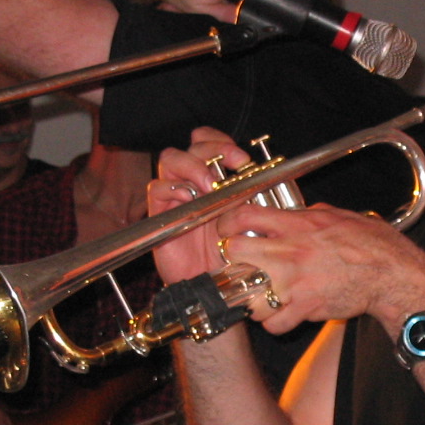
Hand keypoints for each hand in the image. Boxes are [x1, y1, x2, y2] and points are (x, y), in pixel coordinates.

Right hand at [148, 127, 251, 282]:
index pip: (210, 142)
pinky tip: (189, 197)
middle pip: (193, 146)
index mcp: (214, 178)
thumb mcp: (248, 219)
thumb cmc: (232, 252)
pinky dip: (172, 187)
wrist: (214, 282)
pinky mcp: (160, 213)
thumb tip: (268, 173)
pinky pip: (157, 188)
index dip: (223, 143)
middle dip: (213, 150)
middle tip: (231, 166)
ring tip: (210, 184)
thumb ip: (250, 194)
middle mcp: (193, 182)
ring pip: (171, 159)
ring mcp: (176, 196)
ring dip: (193, 166)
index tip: (243, 159)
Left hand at [215, 203, 424, 334]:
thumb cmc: (371, 243)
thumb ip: (310, 214)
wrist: (391, 273)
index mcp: (297, 225)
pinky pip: (272, 323)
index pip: (244, 216)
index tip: (228, 232)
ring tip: (261, 297)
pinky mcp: (306, 307)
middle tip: (243, 267)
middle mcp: (290, 251)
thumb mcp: (338, 216)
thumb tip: (294, 213)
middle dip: (234, 261)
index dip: (228, 224)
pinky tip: (281, 315)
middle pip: (235, 253)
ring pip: (248, 295)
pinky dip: (273, 323)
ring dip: (251, 298)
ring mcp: (296, 282)